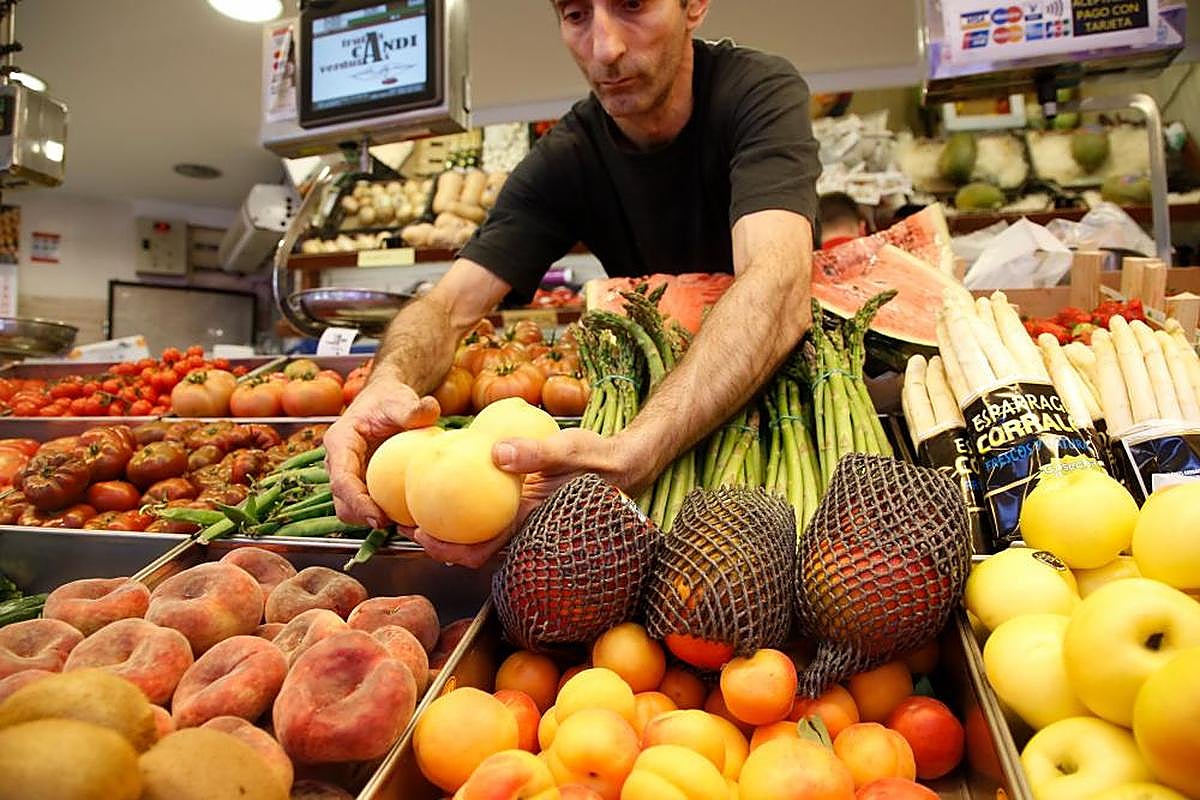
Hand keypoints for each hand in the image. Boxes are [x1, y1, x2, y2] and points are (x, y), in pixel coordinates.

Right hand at [326, 373, 439, 527]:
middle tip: (394, 526)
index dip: (357, 502)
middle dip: (363, 516)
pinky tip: (406, 515)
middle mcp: (339, 462)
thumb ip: (412, 408)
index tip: (378, 518)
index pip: (341, 479)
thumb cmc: (389, 398)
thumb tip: (429, 410)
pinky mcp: (362, 482)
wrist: (386, 400)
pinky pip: (366, 503)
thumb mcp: (400, 400)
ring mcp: (349, 474)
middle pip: (342, 500)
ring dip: (372, 519)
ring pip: (351, 507)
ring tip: (402, 524)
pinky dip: (382, 512)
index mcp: (340, 442)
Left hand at [411, 428, 637, 568]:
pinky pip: (488, 510)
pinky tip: (446, 483)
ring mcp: (520, 517)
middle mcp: (521, 527)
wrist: (621, 463)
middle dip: (436, 541)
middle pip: (471, 546)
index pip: (482, 549)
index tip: (421, 534)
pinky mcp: (521, 504)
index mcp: (529, 523)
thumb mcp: (571, 449)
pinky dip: (464, 503)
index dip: (448, 549)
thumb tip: (496, 455)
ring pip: (477, 531)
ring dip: (446, 525)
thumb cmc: (598, 458)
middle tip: (404, 522)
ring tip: (414, 506)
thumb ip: (537, 453)